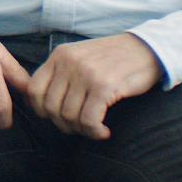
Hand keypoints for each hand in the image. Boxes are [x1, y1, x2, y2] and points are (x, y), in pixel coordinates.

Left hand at [25, 33, 162, 139]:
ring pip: (68, 116)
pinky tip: (104, 131)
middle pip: (50, 107)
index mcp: (60, 55)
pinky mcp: (104, 86)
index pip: (33, 90)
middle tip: (80, 127)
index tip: (57, 117)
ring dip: (81, 130)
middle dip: (63, 124)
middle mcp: (69, 62)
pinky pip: (88, 120)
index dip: (40, 110)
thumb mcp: (81, 57)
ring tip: (94, 128)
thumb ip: (60, 75)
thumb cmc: (113, 59)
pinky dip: (95, 132)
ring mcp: (86, 74)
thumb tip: (39, 105)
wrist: (148, 49)